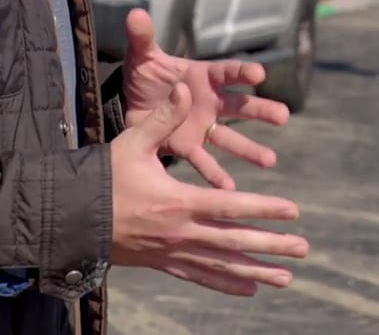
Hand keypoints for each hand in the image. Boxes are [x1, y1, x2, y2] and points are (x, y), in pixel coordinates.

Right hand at [110, 82, 309, 295]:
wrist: (74, 218)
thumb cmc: (104, 177)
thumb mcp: (133, 142)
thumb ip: (164, 117)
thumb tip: (185, 87)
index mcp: (177, 200)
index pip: (230, 206)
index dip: (263, 208)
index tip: (293, 211)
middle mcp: (180, 232)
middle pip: (233, 242)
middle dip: (271, 245)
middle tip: (304, 249)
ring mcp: (173, 252)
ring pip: (221, 266)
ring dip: (256, 272)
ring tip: (286, 277)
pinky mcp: (164, 263)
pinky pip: (200, 277)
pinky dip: (226, 284)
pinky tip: (249, 290)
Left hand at [122, 8, 287, 189]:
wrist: (131, 103)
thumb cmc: (144, 75)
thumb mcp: (141, 56)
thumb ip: (141, 38)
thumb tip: (135, 13)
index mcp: (202, 77)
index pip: (226, 73)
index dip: (242, 73)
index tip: (258, 75)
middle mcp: (209, 102)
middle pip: (239, 106)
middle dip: (261, 111)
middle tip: (283, 116)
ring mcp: (201, 126)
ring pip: (230, 138)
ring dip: (249, 149)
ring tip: (269, 160)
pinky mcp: (187, 147)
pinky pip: (203, 163)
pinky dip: (215, 176)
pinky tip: (229, 191)